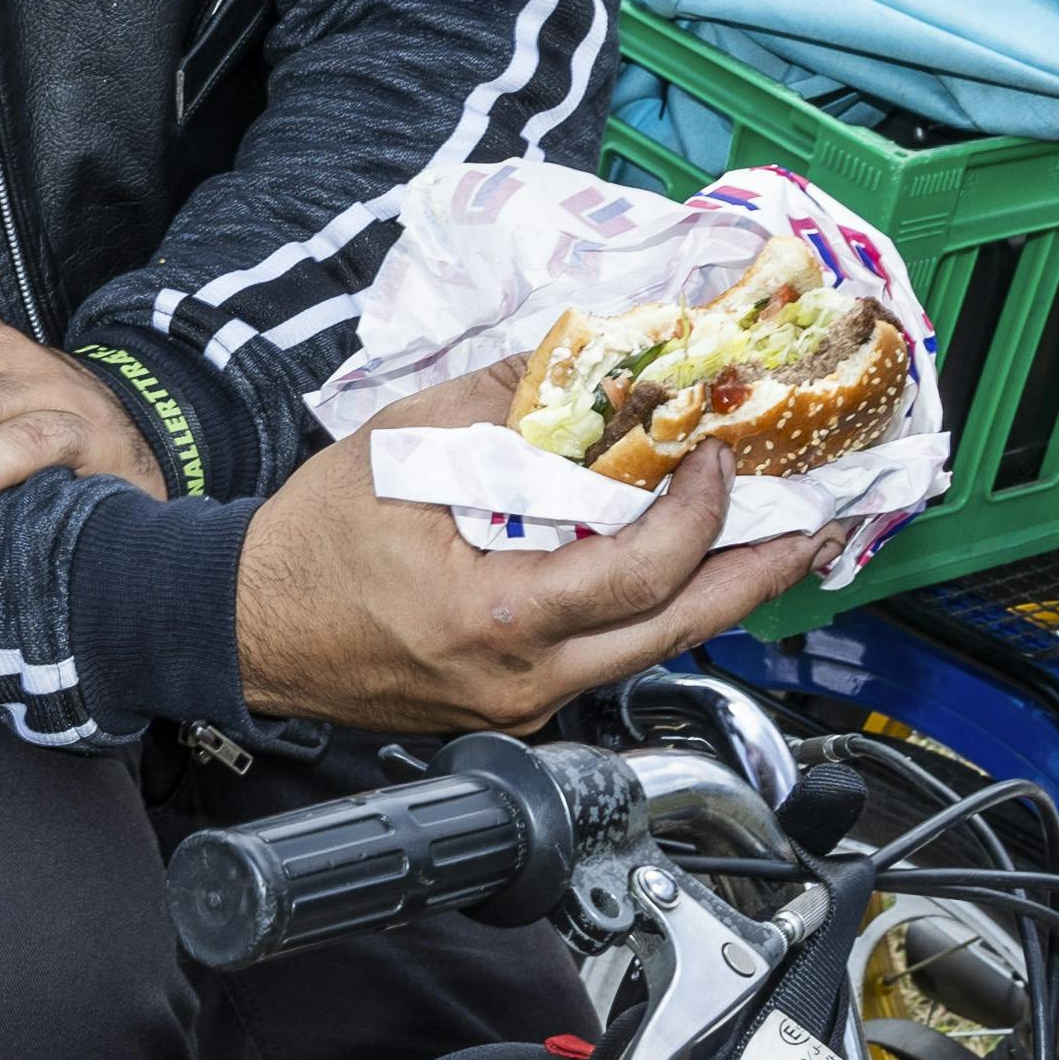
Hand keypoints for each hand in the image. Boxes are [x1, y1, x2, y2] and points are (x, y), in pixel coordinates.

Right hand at [232, 364, 834, 737]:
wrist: (244, 629)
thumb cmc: (309, 546)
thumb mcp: (401, 446)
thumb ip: (506, 398)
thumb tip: (592, 353)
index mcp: (493, 619)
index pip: (638, 575)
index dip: (698, 517)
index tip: (716, 459)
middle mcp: (520, 680)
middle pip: (675, 634)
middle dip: (754, 575)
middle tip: (814, 527)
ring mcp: (521, 704)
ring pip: (648, 652)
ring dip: (712, 593)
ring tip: (765, 543)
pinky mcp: (514, 706)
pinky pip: (605, 656)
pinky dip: (649, 609)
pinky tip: (673, 567)